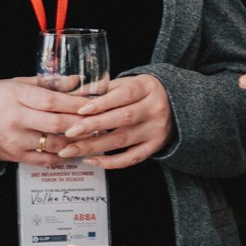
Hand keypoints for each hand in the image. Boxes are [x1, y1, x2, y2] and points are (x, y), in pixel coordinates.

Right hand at [0, 77, 89, 166]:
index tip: (95, 103)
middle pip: (55, 124)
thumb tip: (77, 81)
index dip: (75, 103)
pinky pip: (45, 160)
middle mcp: (15, 119)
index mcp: (16, 96)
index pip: (52, 101)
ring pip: (53, 144)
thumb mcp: (19, 84)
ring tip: (92, 136)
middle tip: (100, 122)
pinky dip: (63, 156)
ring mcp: (15, 140)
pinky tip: (75, 150)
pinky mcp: (16, 156)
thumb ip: (49, 83)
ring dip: (76, 141)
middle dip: (80, 124)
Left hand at [57, 74, 174, 167]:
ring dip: (95, 147)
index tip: (80, 110)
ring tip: (71, 150)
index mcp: (147, 88)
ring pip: (123, 140)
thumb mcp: (128, 83)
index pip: (124, 95)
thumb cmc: (142, 92)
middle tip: (69, 132)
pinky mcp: (155, 146)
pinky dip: (111, 162)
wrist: (175, 104)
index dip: (102, 103)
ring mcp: (156, 130)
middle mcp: (154, 109)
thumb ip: (103, 88)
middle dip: (93, 126)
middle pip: (122, 118)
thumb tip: (71, 95)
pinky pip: (132, 158)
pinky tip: (92, 160)